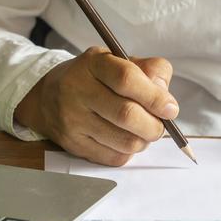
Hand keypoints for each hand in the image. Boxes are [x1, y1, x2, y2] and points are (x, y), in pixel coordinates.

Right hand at [15, 47, 178, 165]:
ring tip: (143, 131)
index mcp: (93, 63)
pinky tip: (125, 139)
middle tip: (160, 125)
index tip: (171, 109)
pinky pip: (114, 158)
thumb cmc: (96, 78)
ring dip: (144, 140)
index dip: (155, 97)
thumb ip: (150, 71)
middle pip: (127, 115)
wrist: (49, 97)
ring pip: (125, 141)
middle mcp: (78, 90)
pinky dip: (129, 152)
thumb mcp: (121, 62)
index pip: (127, 79)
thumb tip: (166, 100)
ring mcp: (73, 119)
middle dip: (154, 125)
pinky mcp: (73, 144)